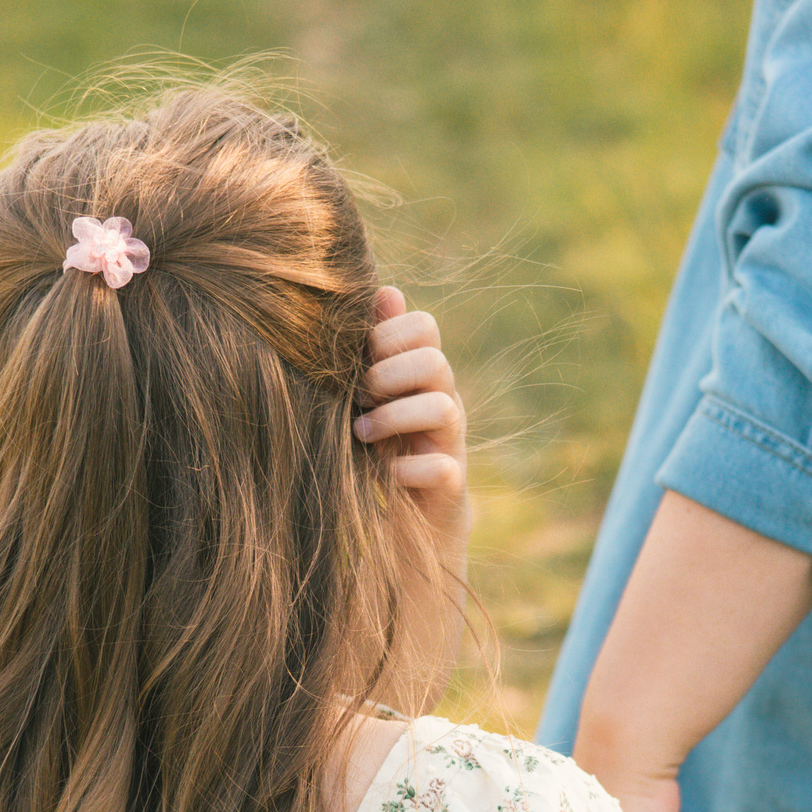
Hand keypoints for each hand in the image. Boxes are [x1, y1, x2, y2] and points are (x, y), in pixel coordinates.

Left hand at [358, 287, 468, 535]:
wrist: (408, 521)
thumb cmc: (382, 447)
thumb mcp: (371, 394)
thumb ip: (374, 347)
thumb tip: (383, 290)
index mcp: (424, 373)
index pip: (424, 326)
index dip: (389, 333)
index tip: (359, 359)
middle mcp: (445, 401)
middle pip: (435, 361)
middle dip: (389, 373)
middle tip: (360, 396)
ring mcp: (451, 442)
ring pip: (444, 409)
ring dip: (395, 418)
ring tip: (363, 433)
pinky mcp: (450, 485)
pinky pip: (442, 468)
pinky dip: (407, 470)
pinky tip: (384, 474)